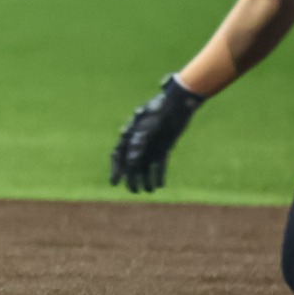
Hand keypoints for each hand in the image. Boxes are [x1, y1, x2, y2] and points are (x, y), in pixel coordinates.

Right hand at [110, 75, 205, 192]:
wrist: (178, 103)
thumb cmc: (160, 113)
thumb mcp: (148, 128)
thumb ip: (139, 144)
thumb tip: (131, 162)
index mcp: (130, 134)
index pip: (119, 154)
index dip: (116, 169)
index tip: (115, 182)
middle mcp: (139, 140)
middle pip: (131, 162)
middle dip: (131, 177)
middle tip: (134, 191)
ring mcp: (152, 144)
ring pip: (145, 164)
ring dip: (145, 177)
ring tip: (148, 190)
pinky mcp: (164, 145)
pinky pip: (159, 162)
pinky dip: (158, 173)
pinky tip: (160, 184)